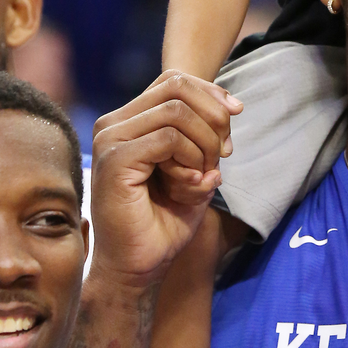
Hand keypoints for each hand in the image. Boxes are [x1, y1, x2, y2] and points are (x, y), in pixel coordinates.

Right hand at [90, 71, 242, 286]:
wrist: (139, 266)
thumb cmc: (164, 221)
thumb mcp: (197, 170)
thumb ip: (208, 137)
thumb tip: (232, 107)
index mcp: (129, 121)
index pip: (174, 81)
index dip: (211, 92)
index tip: (237, 114)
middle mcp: (114, 124)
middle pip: (177, 86)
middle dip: (213, 115)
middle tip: (224, 153)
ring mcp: (110, 140)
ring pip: (176, 111)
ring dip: (204, 143)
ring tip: (203, 176)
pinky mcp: (115, 160)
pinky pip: (168, 137)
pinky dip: (190, 158)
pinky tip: (190, 184)